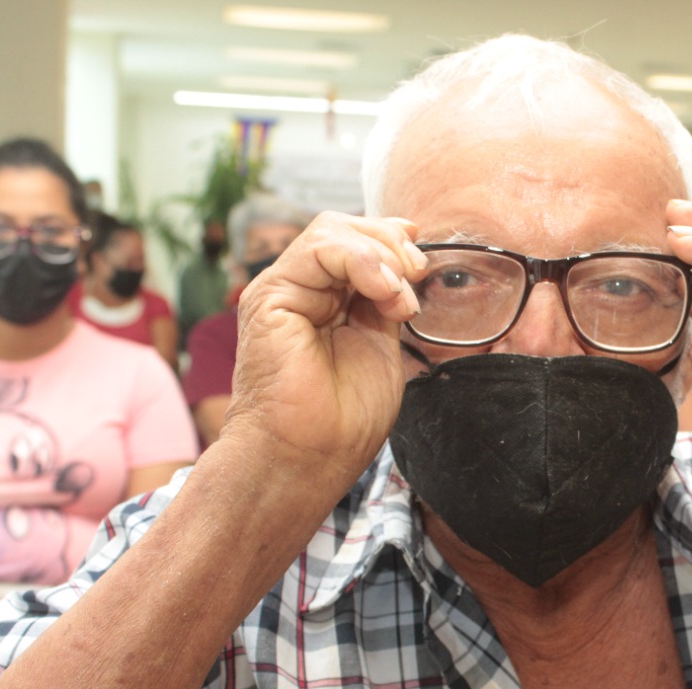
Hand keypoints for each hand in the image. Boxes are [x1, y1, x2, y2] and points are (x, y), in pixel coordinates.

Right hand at [222, 212, 423, 492]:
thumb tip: (406, 260)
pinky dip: (362, 260)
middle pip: (346, 228)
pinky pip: (319, 248)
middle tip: (416, 277)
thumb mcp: (381, 344)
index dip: (394, 244)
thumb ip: (386, 300)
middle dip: (392, 245)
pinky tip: (384, 293)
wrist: (308, 457)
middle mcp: (302, 290)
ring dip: (381, 256)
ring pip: (333, 231)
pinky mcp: (270, 296)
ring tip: (398, 297)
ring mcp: (284, 291)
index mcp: (327, 300)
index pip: (359, 243)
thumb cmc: (342, 420)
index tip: (421, 270)